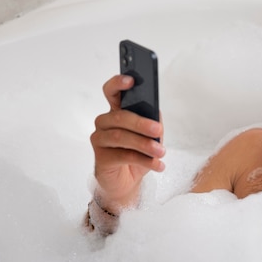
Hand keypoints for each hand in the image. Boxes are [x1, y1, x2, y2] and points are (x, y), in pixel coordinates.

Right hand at [90, 75, 165, 212]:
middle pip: (120, 116)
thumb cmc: (137, 153)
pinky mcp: (101, 158)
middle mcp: (105, 122)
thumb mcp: (150, 136)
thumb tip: (156, 114)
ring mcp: (100, 140)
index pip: (112, 91)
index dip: (118, 83)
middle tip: (158, 131)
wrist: (126, 182)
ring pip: (121, 137)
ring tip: (161, 152)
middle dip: (141, 123)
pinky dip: (144, 161)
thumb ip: (152, 121)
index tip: (130, 79)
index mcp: (116, 111)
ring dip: (145, 145)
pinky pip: (123, 156)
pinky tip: (158, 165)